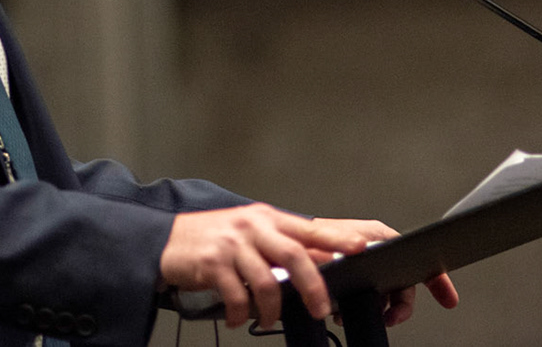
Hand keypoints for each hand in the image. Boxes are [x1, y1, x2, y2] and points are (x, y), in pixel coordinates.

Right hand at [159, 208, 458, 329]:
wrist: (162, 243)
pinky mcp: (212, 260)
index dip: (359, 241)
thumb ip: (292, 256)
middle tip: (332, 307)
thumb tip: (334, 284)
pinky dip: (243, 312)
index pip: (331, 227)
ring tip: (289, 317)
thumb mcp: (258, 243)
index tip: (380, 258)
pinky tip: (240, 319)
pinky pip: (237, 291)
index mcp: (279, 221)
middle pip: (306, 247)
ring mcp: (236, 240)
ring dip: (287, 300)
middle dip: (326, 280)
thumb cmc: (216, 247)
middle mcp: (261, 225)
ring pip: (274, 271)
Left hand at [289, 217, 458, 328]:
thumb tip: (374, 281)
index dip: (437, 279)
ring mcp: (364, 268)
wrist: (284, 250)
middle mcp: (375, 252)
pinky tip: (345, 314)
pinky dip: (361, 311)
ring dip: (377, 310)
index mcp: (378, 238)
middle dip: (399, 306)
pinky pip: (367, 301)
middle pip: (403, 285)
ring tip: (354, 312)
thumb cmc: (310, 237)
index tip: (448, 299)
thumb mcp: (337, 243)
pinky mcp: (352, 282)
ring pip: (384, 296)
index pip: (417, 257)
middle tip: (390, 318)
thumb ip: (360, 255)